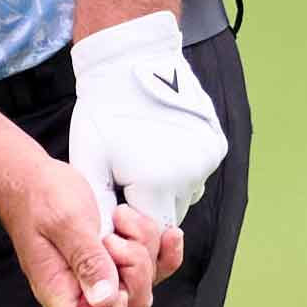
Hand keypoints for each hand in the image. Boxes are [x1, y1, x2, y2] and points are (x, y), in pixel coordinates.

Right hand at [0, 145, 181, 306]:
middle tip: (112, 239)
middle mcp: (86, 290)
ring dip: (145, 247)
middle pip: (132, 305)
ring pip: (148, 281)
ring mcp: (107, 275)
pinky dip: (164, 247)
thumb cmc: (41, 199)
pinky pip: (157, 265)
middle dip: (135, 268)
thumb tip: (104, 301)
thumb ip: (87, 261)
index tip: (116, 284)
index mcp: (62, 292)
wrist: (37, 179)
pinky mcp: (121, 258)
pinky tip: (166, 232)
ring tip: (119, 220)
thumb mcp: (65, 224)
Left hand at [69, 9, 227, 233]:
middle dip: (149, 205)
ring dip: (167, 188)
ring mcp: (207, 158)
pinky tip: (162, 146)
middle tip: (128, 175)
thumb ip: (98, 208)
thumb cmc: (105, 112)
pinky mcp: (216, 144)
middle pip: (170, 213)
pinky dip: (181, 168)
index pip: (149, 230)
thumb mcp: (90, 162)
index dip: (132, 224)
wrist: (133, 62)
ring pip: (186, 193)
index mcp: (157, 183)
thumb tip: (101, 244)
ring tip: (144, 157)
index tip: (117, 203)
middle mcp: (189, 174)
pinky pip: (198, 172)